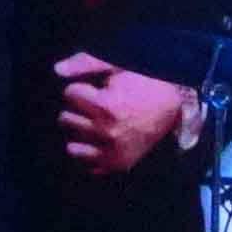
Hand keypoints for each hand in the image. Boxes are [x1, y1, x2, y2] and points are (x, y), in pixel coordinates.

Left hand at [53, 56, 201, 177]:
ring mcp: (113, 152)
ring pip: (72, 146)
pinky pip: (89, 166)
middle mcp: (108, 132)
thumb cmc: (144, 82)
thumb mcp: (117, 67)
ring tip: (95, 124)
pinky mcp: (119, 164)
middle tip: (94, 106)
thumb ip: (85, 64)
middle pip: (66, 120)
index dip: (80, 88)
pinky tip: (100, 141)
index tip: (94, 89)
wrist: (174, 105)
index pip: (69, 94)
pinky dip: (91, 154)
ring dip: (80, 134)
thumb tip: (56, 70)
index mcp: (106, 107)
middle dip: (76, 110)